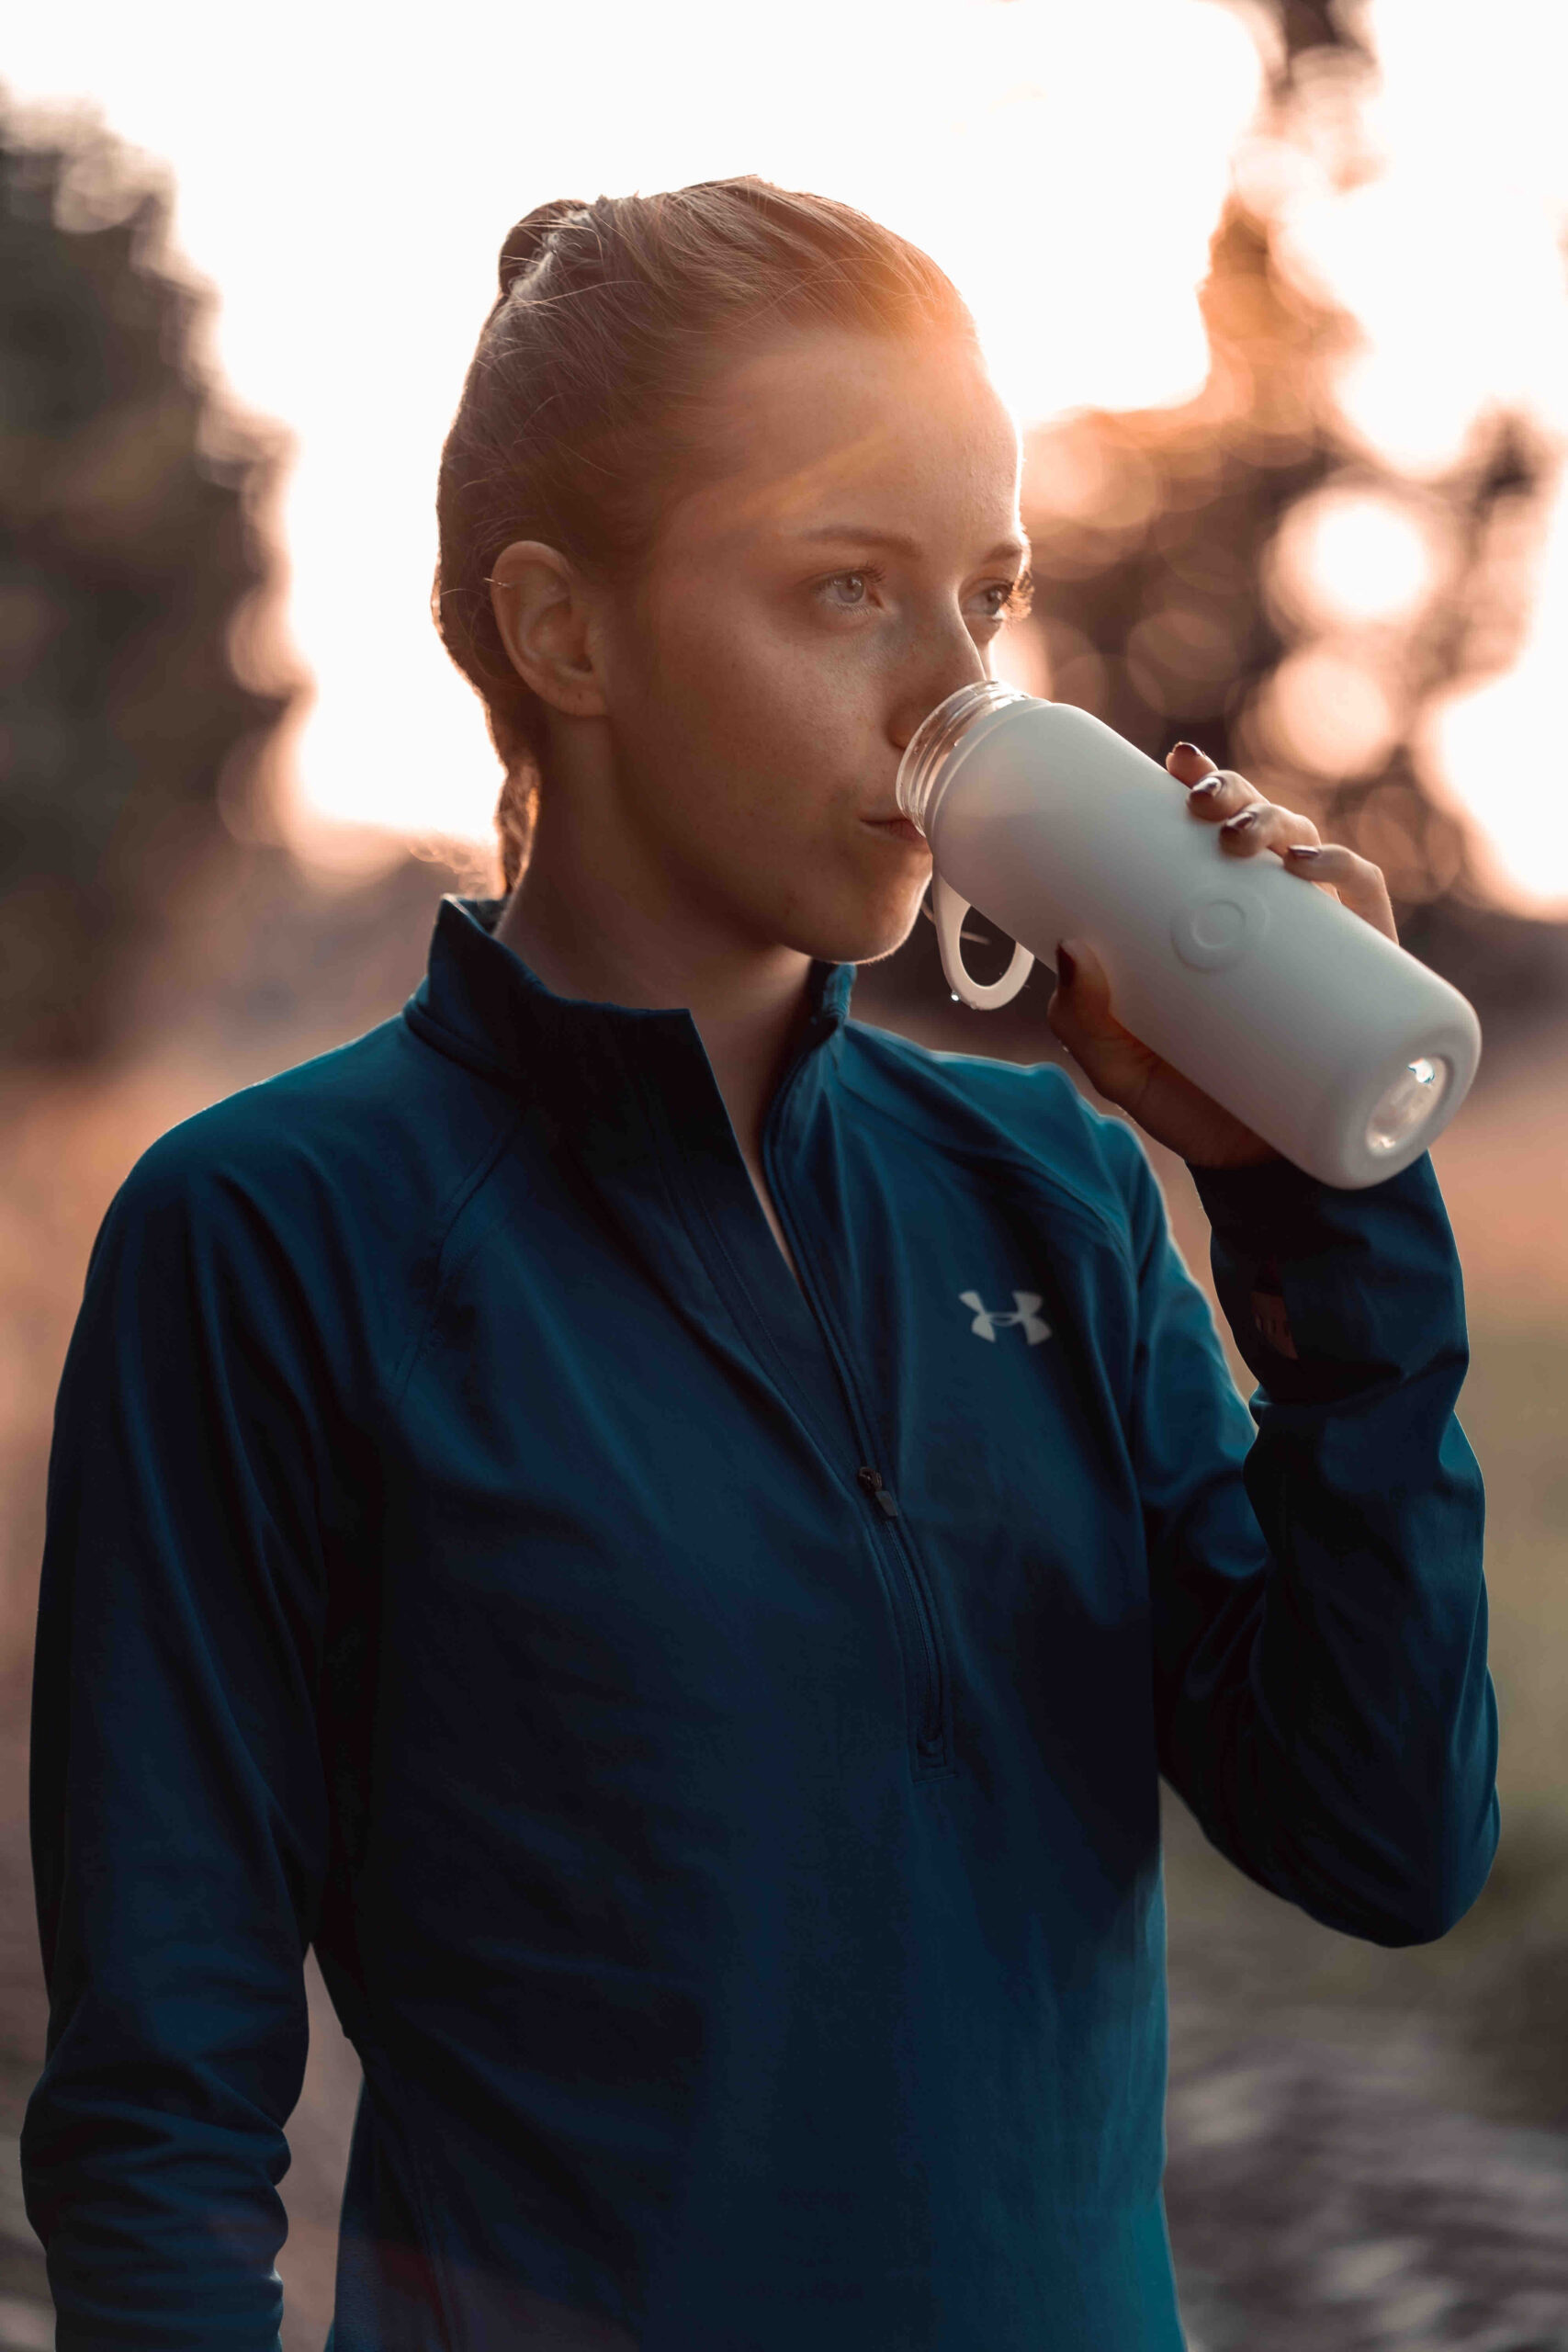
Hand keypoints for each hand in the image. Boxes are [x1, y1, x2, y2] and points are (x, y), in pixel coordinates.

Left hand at [1045, 741, 1398, 1169]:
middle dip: (1234, 795)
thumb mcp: (1122, 1068)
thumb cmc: (1193, 1110)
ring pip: (1310, 850)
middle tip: (1200, 803)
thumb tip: (1070, 949)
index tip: (1174, 762)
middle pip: (1261, 827)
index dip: (1203, 783)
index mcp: (1214, 918)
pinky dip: (1344, 870)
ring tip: (1242, 835)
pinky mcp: (1367, 968)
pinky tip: (1310, 867)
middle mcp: (1270, 917)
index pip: (1213, 833)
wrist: (1264, 1176)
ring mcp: (1321, 939)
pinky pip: (1366, 900)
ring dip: (1280, 822)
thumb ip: (1084, 1022)